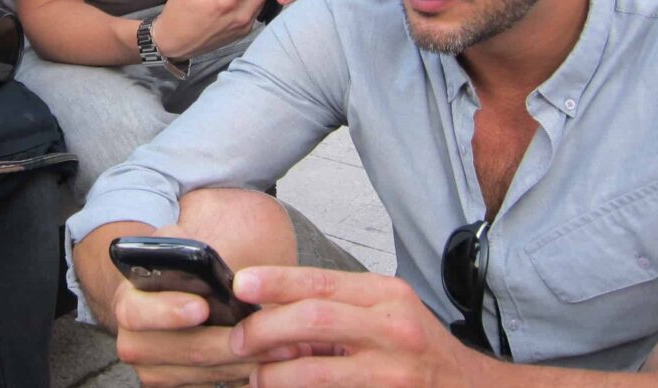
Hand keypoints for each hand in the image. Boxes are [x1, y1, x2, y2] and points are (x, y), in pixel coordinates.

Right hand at [110, 228, 297, 387]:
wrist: (166, 297)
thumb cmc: (179, 269)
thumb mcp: (179, 247)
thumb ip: (189, 250)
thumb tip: (214, 264)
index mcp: (128, 301)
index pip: (136, 311)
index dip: (168, 311)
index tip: (202, 307)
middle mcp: (134, 342)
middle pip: (183, 350)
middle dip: (228, 342)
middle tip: (266, 332)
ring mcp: (153, 372)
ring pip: (204, 373)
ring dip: (245, 361)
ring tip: (282, 347)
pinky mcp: (173, 387)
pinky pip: (210, 385)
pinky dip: (241, 373)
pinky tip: (269, 360)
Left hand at [230, 267, 481, 386]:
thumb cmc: (420, 351)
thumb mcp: (386, 314)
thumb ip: (337, 310)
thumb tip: (272, 316)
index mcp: (387, 295)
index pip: (321, 281)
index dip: (276, 281)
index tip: (241, 283)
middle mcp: (392, 329)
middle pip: (314, 319)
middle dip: (265, 329)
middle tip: (237, 340)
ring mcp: (391, 373)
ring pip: (315, 371)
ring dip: (275, 376)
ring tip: (257, 377)